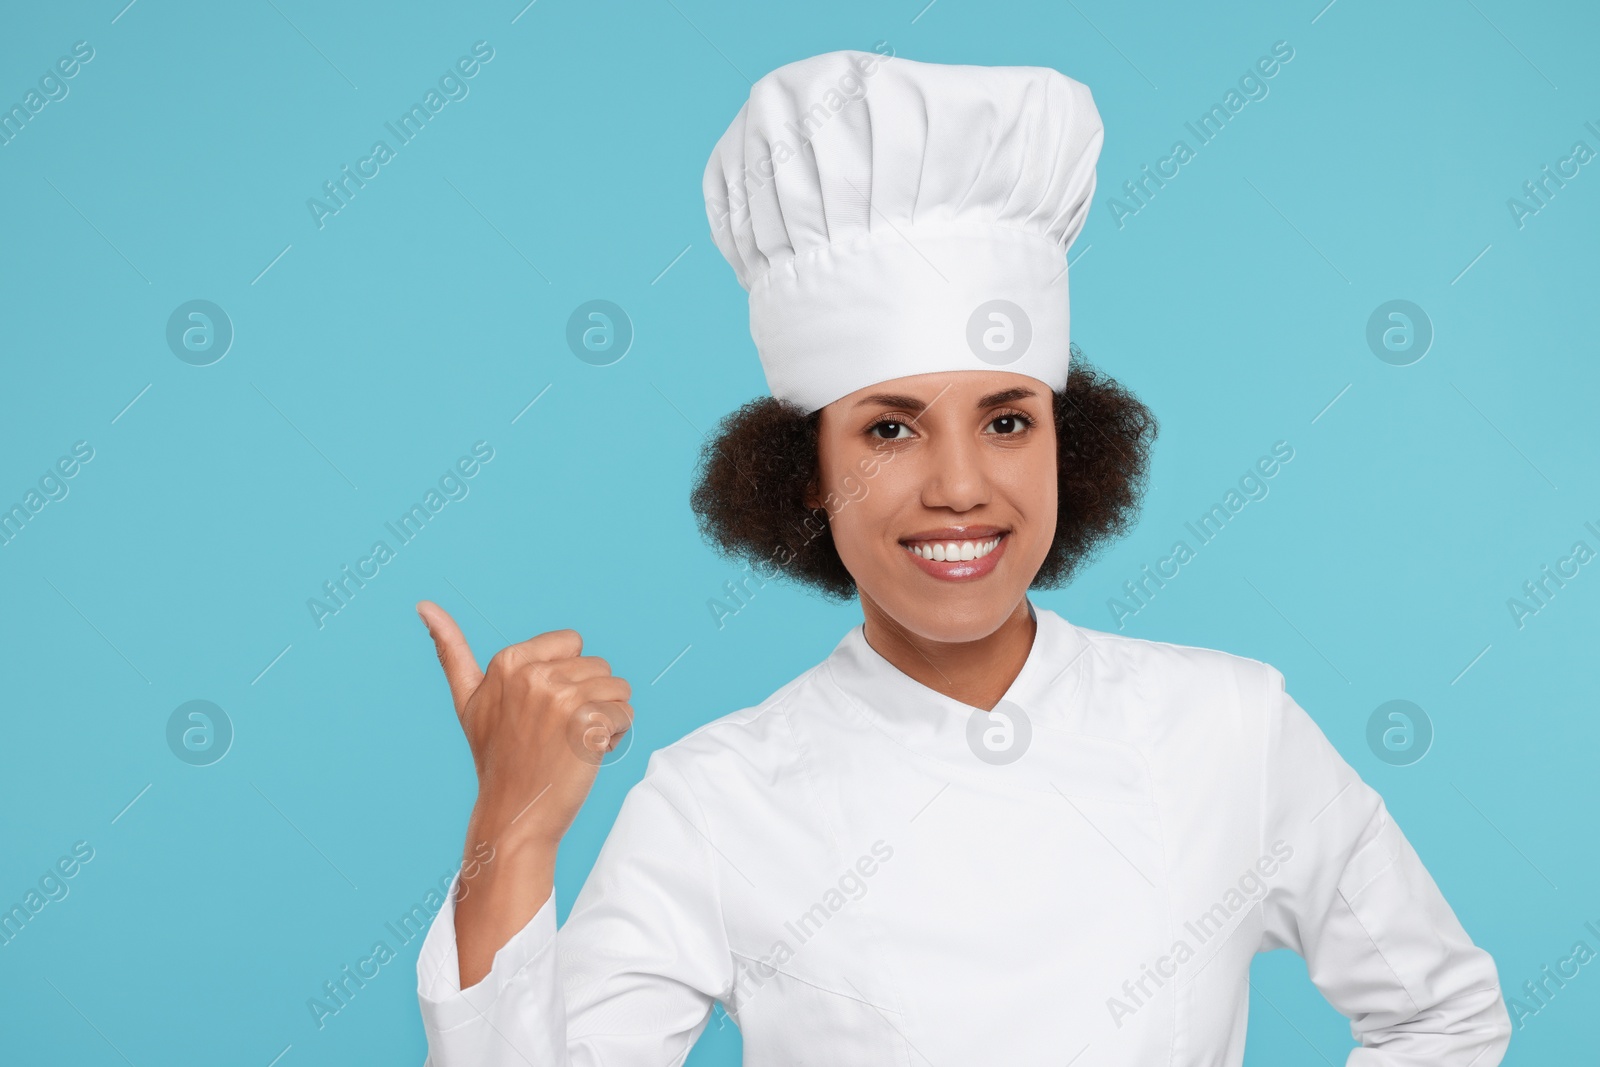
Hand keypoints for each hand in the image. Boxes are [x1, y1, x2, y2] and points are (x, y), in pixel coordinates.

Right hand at [416, 600, 633, 850]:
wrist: (514, 814)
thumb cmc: (496, 757)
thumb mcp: (468, 701)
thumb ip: (450, 651)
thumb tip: (423, 604)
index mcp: (508, 660)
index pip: (573, 642)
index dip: (566, 677)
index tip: (540, 709)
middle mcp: (533, 674)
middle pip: (599, 664)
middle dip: (588, 697)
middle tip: (555, 733)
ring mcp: (560, 697)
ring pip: (617, 688)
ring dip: (605, 717)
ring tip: (571, 743)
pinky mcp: (587, 723)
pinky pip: (625, 713)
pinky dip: (615, 736)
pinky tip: (585, 755)